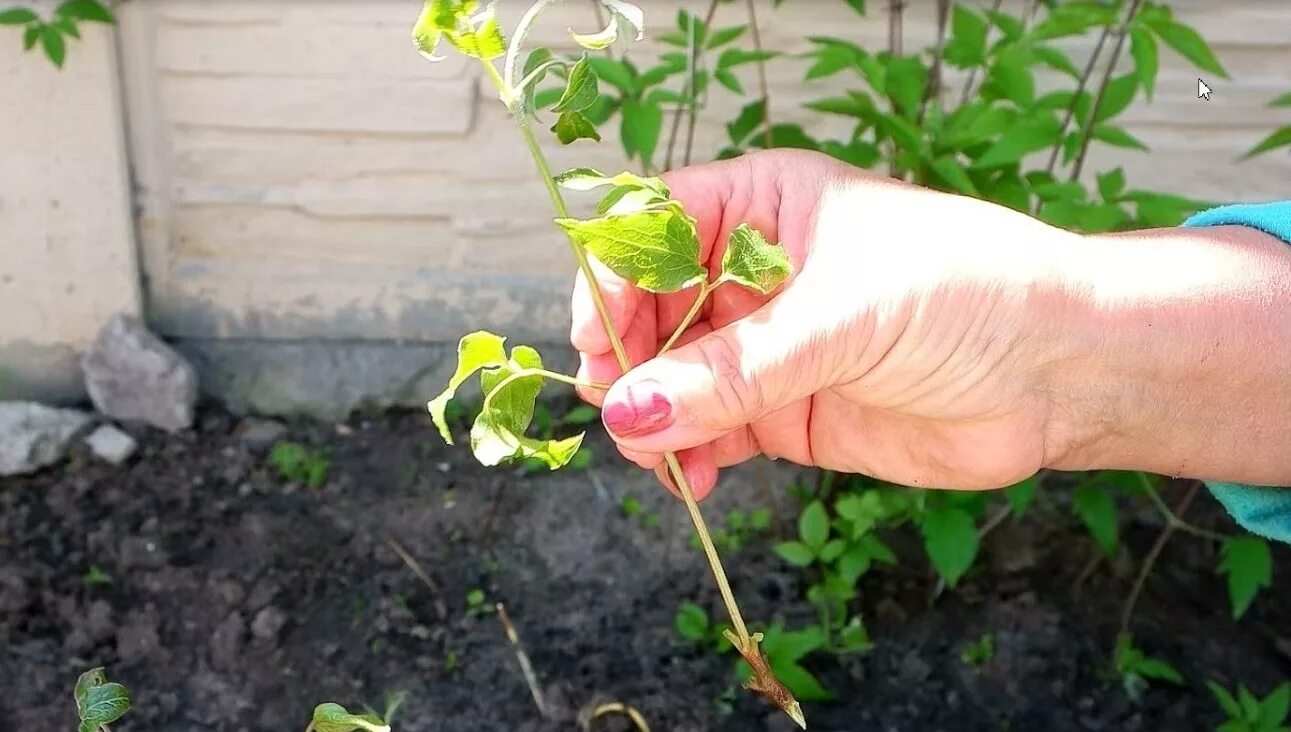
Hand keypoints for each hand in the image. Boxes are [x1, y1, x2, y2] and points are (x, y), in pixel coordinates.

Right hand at [571, 149, 1083, 498]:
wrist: (1061, 373)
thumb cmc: (969, 294)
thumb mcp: (845, 315)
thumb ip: (737, 369)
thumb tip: (631, 409)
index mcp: (762, 207)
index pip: (652, 227)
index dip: (615, 277)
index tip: (601, 336)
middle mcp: (752, 273)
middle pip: (646, 308)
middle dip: (626, 357)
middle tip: (620, 402)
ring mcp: (765, 347)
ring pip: (669, 378)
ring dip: (651, 416)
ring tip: (659, 453)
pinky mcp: (782, 413)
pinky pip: (707, 432)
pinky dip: (686, 456)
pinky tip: (693, 475)